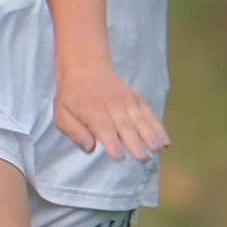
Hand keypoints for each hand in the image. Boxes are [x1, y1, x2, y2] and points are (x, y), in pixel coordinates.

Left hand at [54, 63, 169, 162]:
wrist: (86, 67)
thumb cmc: (72, 96)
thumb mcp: (61, 114)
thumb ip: (74, 132)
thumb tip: (89, 148)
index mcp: (91, 111)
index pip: (103, 128)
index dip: (111, 143)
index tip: (119, 157)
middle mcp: (111, 106)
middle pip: (125, 126)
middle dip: (135, 143)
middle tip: (144, 159)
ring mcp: (125, 101)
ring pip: (140, 119)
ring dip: (151, 135)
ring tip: (159, 150)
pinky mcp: (135, 99)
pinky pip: (148, 113)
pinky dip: (158, 126)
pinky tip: (165, 141)